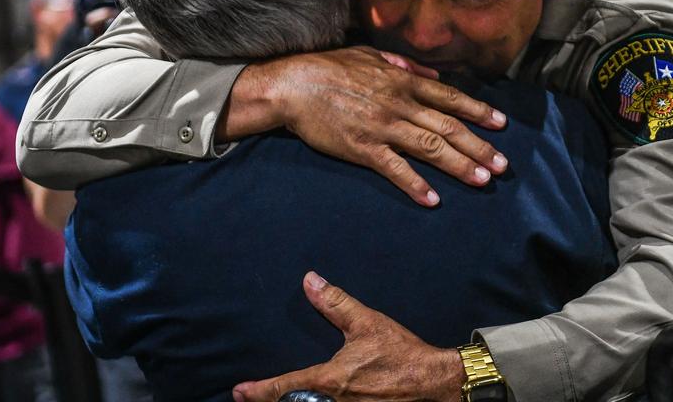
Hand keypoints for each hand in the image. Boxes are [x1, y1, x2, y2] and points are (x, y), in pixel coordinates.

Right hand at [228, 47, 508, 206]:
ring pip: (430, 148)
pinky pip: (395, 169)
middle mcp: (399, 104)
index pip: (449, 97)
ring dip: (459, 165)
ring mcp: (382, 127)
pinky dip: (416, 185)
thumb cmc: (328, 67)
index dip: (478, 111)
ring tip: (483, 180)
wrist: (293, 85)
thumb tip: (431, 74)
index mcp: (402, 81)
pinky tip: (433, 199)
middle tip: (503, 164)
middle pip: (448, 126)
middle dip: (479, 146)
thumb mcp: (370, 56)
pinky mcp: (362, 148)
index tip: (501, 124)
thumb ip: (403, 66)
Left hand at [233, 272, 463, 401]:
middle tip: (253, 398)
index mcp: (331, 379)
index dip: (260, 390)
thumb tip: (310, 282)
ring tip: (281, 398)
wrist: (432, 379)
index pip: (286, 386)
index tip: (240, 391)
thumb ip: (335, 303)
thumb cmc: (401, 352)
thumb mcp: (366, 323)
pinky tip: (315, 399)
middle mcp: (335, 401)